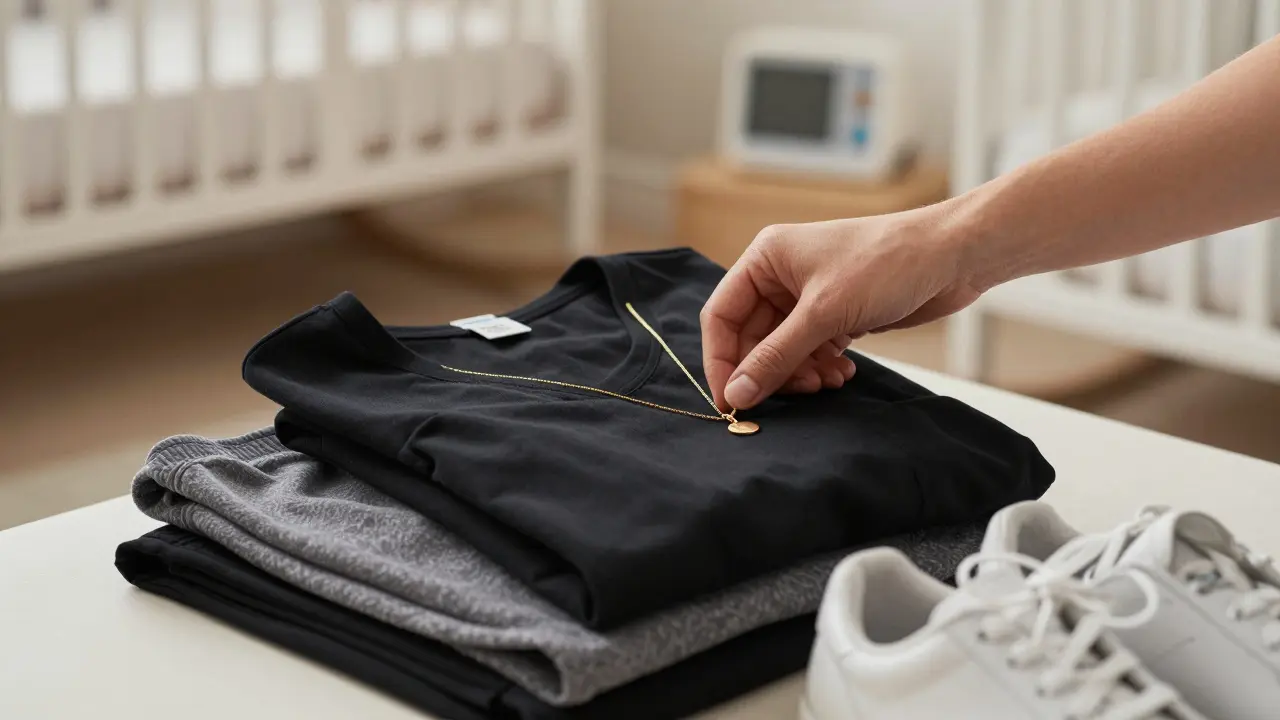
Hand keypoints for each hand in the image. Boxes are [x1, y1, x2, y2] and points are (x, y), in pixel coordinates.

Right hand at [700, 203, 983, 410]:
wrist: (952, 256)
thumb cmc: (887, 263)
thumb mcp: (824, 314)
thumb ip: (776, 356)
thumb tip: (738, 393)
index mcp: (765, 259)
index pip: (721, 316)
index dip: (722, 360)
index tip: (731, 400)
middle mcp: (781, 276)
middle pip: (752, 338)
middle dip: (770, 370)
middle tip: (792, 395)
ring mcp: (809, 296)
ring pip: (782, 349)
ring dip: (798, 373)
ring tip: (825, 383)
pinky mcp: (836, 313)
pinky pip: (811, 351)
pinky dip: (820, 368)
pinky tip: (841, 374)